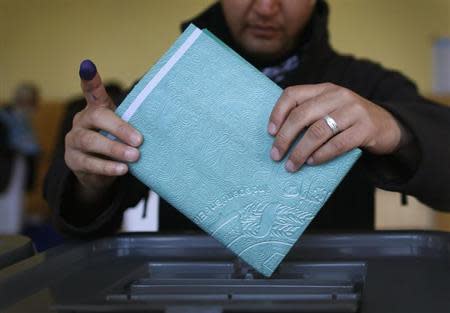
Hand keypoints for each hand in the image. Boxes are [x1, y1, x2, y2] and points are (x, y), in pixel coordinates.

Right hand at [64, 60, 142, 193]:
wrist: (99, 172)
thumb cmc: (116, 144)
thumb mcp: (124, 131)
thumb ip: (133, 124)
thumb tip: (160, 120)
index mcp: (96, 110)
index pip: (92, 92)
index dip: (90, 80)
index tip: (87, 65)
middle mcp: (82, 121)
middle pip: (96, 117)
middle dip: (119, 128)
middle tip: (139, 140)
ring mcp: (74, 140)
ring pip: (90, 141)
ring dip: (114, 149)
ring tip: (134, 156)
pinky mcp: (73, 160)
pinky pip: (90, 163)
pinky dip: (108, 167)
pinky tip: (122, 169)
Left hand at [268, 83, 403, 171]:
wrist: (389, 126)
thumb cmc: (349, 122)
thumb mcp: (330, 110)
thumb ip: (310, 115)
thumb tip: (277, 137)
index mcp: (324, 89)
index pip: (293, 94)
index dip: (277, 113)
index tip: (269, 133)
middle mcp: (338, 95)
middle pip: (302, 115)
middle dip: (284, 138)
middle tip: (275, 156)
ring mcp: (353, 110)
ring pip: (318, 131)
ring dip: (300, 151)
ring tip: (291, 165)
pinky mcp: (366, 128)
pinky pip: (337, 144)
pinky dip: (321, 155)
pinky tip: (311, 162)